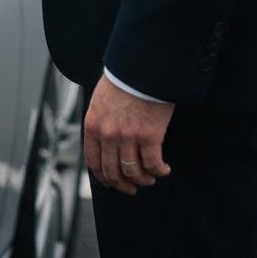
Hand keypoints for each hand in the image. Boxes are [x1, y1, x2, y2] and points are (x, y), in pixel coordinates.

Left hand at [84, 74, 174, 195]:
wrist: (140, 68)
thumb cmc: (122, 80)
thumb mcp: (100, 101)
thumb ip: (100, 122)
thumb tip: (105, 143)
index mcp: (92, 126)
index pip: (94, 161)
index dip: (103, 177)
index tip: (112, 183)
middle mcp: (107, 135)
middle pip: (112, 171)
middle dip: (123, 185)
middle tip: (132, 189)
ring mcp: (127, 137)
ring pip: (133, 172)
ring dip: (143, 180)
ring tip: (150, 178)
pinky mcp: (149, 136)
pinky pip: (153, 164)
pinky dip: (159, 171)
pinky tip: (164, 169)